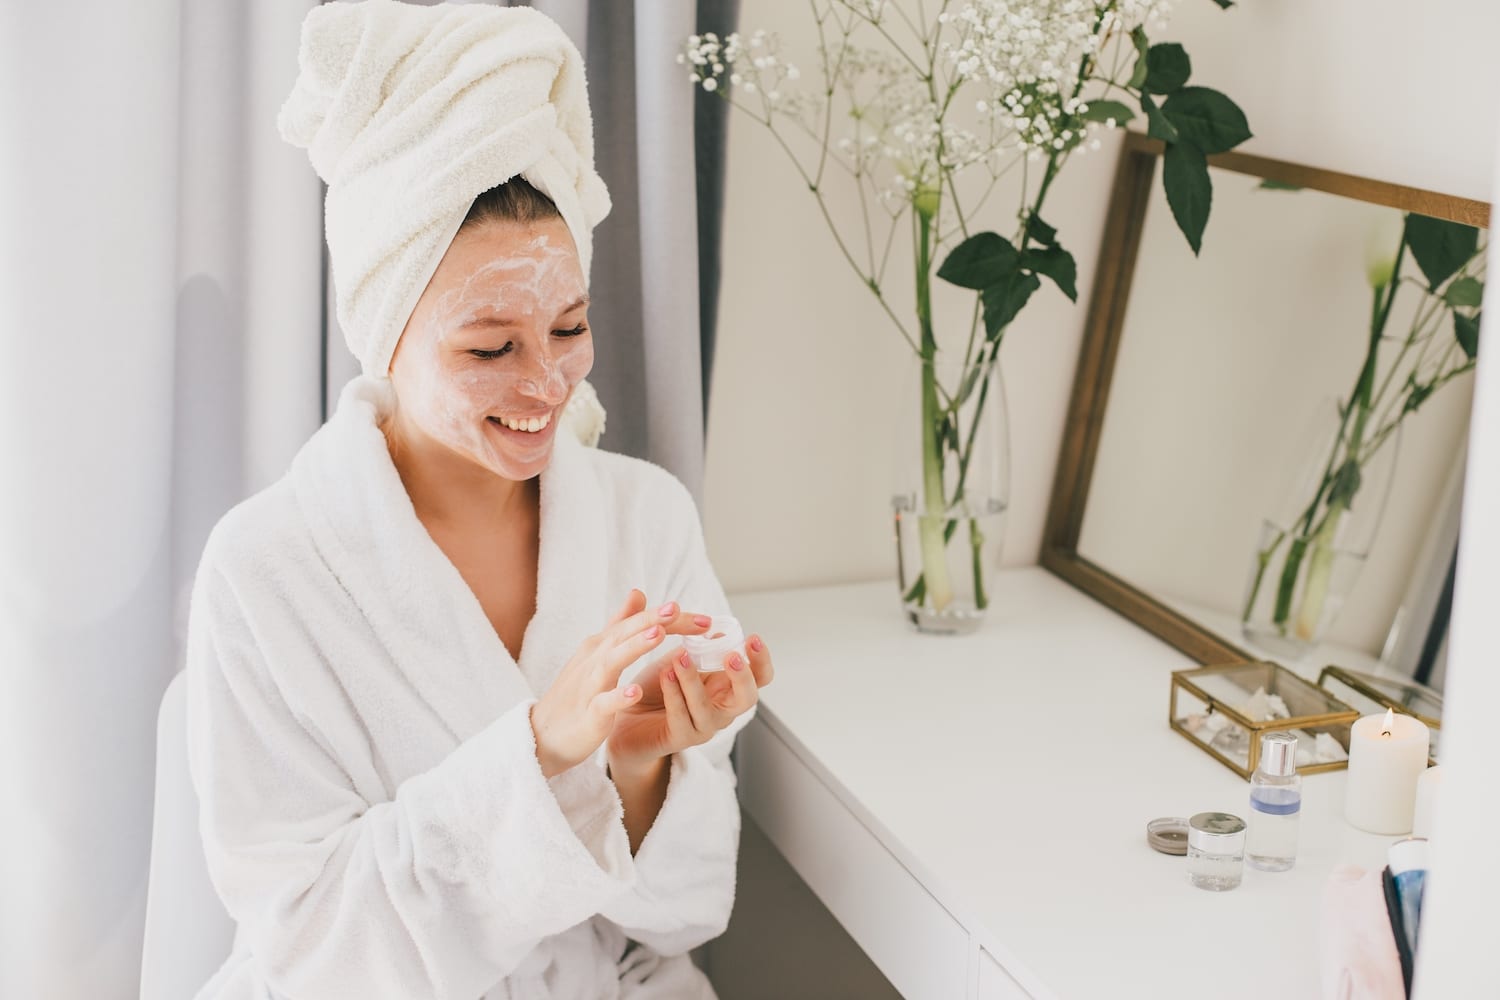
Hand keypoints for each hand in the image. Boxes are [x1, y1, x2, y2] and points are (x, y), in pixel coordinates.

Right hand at [531, 589, 710, 777]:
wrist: (543, 735)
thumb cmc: (576, 693)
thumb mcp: (597, 654)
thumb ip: (618, 624)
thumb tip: (639, 593)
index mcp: (601, 645)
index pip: (637, 624)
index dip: (667, 619)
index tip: (704, 618)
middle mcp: (594, 660)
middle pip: (624, 635)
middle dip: (651, 621)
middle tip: (676, 608)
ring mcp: (589, 686)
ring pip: (612, 662)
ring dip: (634, 647)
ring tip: (659, 635)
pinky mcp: (588, 715)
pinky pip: (603, 704)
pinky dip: (618, 697)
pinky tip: (636, 692)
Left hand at [606, 630, 773, 773]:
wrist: (628, 713)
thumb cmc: (658, 686)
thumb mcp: (680, 658)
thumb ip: (699, 646)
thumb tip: (717, 629)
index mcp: (727, 686)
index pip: (760, 677)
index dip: (761, 660)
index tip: (752, 638)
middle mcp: (722, 709)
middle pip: (747, 699)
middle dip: (742, 677)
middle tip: (730, 656)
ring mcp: (703, 726)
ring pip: (707, 708)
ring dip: (694, 680)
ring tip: (680, 657)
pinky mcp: (681, 738)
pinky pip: (681, 717)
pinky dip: (674, 694)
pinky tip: (666, 674)